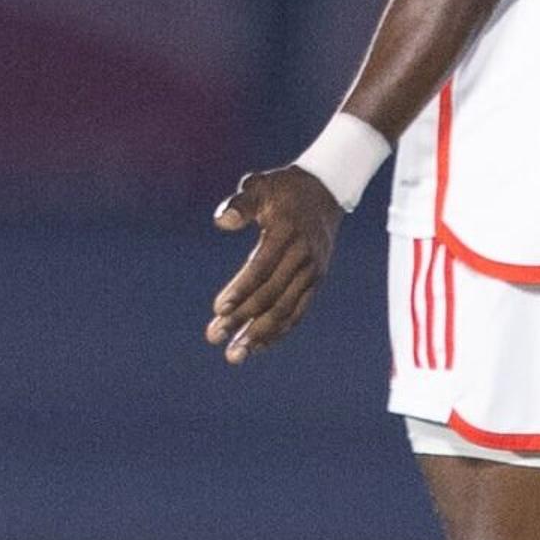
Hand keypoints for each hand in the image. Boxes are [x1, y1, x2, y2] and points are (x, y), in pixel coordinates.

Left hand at [208, 165, 343, 363]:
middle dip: (242, 319)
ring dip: (259, 335)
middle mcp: (303, 256)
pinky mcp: (316, 282)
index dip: (241, 290)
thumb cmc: (283, 189)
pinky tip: (257, 346)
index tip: (218, 309)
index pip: (261, 267)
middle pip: (271, 295)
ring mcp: (312, 272)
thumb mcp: (259, 185)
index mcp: (286, 233)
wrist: (325, 192)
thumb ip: (239, 203)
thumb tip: (221, 222)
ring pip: (286, 310)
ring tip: (234, 354)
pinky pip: (297, 312)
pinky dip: (278, 331)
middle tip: (214, 337)